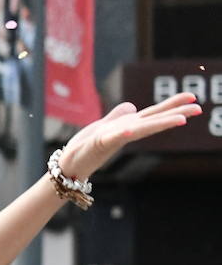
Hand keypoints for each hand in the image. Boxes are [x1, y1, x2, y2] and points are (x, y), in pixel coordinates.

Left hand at [58, 93, 199, 180]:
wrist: (67, 165)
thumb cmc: (85, 147)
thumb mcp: (104, 125)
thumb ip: (118, 115)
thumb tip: (132, 106)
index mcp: (127, 126)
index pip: (153, 114)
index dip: (172, 106)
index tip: (193, 99)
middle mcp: (124, 132)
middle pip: (153, 121)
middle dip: (175, 114)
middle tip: (198, 109)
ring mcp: (112, 138)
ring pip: (139, 129)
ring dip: (158, 124)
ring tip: (179, 119)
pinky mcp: (98, 144)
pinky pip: (110, 137)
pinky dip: (120, 133)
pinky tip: (127, 129)